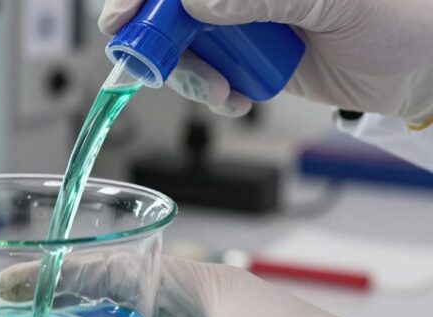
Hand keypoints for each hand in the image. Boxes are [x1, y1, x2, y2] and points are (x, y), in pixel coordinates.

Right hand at [98, 0, 432, 123]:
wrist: (427, 68)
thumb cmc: (405, 14)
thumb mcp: (330, 0)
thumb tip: (195, 0)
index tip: (124, 17)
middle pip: (170, 8)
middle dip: (156, 35)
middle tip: (152, 61)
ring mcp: (245, 19)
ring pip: (182, 42)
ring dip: (186, 72)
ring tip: (218, 88)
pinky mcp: (249, 56)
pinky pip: (207, 71)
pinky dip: (209, 91)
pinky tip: (234, 98)